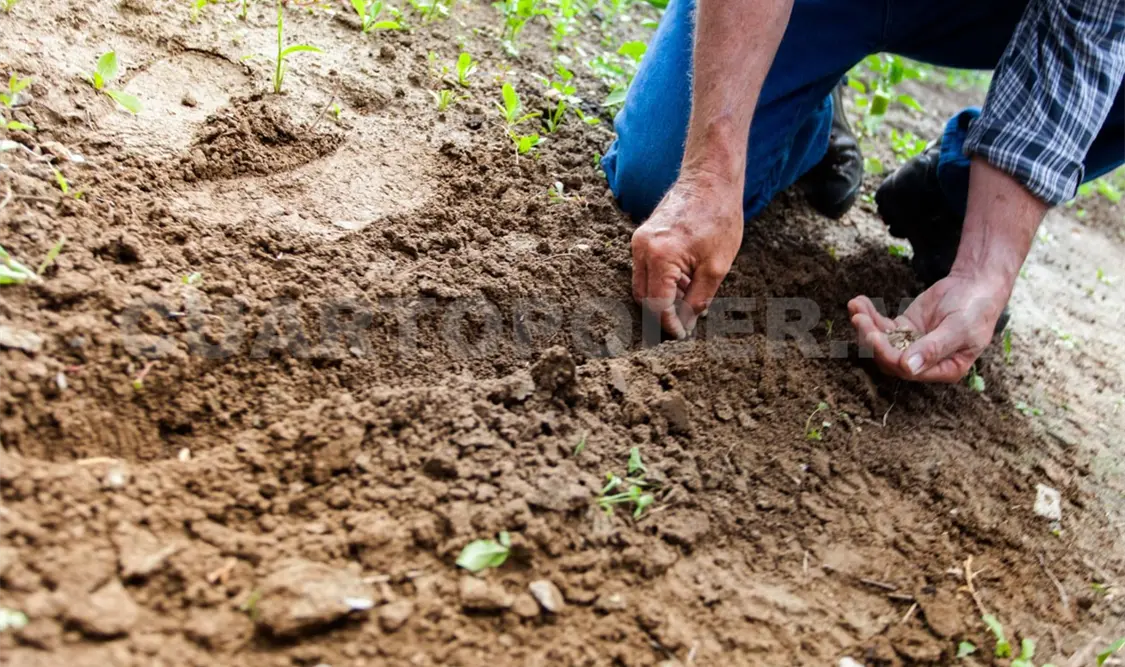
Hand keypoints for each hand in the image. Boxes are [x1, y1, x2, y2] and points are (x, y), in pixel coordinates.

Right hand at [631, 173, 743, 337]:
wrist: (710, 179)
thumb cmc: (719, 218)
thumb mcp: (717, 266)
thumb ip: (698, 299)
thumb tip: (686, 323)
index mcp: (660, 256)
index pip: (657, 304)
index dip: (669, 324)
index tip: (681, 335)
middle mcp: (642, 248)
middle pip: (644, 297)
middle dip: (662, 314)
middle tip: (684, 324)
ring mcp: (639, 241)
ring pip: (642, 284)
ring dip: (662, 298)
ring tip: (689, 300)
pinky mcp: (642, 236)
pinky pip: (645, 269)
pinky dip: (661, 281)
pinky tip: (684, 282)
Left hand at [848, 270, 1010, 382]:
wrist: (976, 284)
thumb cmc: (975, 309)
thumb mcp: (959, 328)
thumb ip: (934, 348)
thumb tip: (908, 368)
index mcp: (944, 369)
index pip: (908, 370)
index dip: (888, 355)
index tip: (874, 335)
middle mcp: (925, 362)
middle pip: (889, 358)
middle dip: (871, 339)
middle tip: (859, 318)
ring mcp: (912, 345)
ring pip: (882, 343)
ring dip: (866, 326)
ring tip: (855, 306)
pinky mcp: (904, 328)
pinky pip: (882, 326)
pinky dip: (869, 315)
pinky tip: (858, 302)